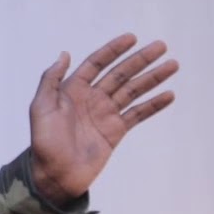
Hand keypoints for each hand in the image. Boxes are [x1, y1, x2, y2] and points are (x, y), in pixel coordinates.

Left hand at [28, 33, 178, 204]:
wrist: (55, 175)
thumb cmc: (44, 141)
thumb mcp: (41, 107)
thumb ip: (51, 79)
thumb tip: (65, 53)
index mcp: (73, 89)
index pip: (97, 63)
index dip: (113, 50)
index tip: (132, 38)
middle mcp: (91, 98)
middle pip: (120, 74)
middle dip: (140, 60)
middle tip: (161, 46)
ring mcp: (105, 114)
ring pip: (133, 91)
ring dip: (152, 78)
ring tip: (172, 65)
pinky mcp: (115, 131)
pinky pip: (138, 114)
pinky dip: (153, 105)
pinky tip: (169, 95)